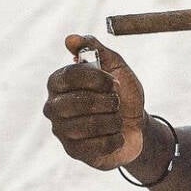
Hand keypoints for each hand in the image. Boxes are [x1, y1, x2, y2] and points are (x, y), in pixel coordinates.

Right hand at [43, 34, 145, 169]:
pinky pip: (97, 146)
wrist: (136, 126)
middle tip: (116, 102)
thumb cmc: (122, 94)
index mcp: (59, 83)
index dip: (96, 78)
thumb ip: (96, 49)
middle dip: (106, 102)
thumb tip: (71, 38)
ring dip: (113, 120)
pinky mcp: (74, 152)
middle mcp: (53, 107)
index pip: (69, 76)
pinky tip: (116, 135)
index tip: (114, 82)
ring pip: (88, 125)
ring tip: (117, 119)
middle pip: (76, 103)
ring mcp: (61, 131)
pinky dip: (115, 138)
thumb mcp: (116, 67)